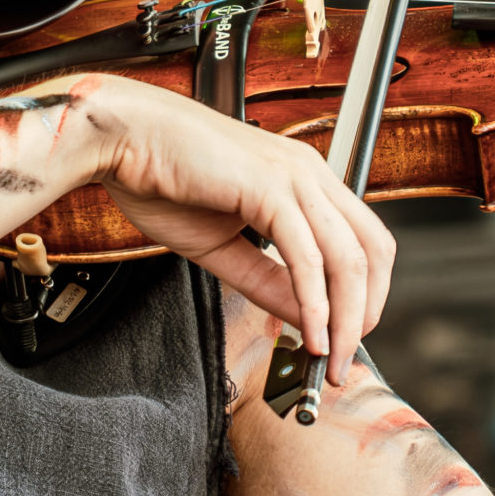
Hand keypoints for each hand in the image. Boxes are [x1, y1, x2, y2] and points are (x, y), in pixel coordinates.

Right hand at [80, 75, 395, 380]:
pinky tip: (308, 332)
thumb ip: (267, 280)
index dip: (364, 294)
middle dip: (366, 311)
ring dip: (345, 318)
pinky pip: (306, 256)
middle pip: (373, 251)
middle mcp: (309, 173)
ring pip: (348, 258)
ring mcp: (294, 177)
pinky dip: (314, 303)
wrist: (121, 138)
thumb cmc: (161, 178)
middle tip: (344, 357)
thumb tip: (304, 316)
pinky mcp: (269, 188)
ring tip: (329, 356)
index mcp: (303, 179)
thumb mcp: (223, 246)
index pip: (363, 242)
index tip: (345, 336)